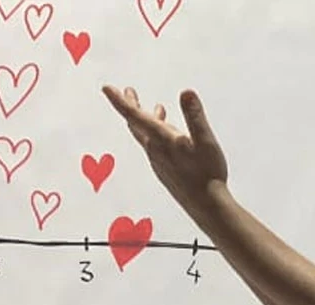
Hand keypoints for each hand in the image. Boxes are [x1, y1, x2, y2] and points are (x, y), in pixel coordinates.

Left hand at [101, 85, 229, 220]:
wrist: (206, 206)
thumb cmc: (207, 173)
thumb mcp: (205, 140)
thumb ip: (194, 116)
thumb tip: (186, 92)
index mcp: (161, 139)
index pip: (133, 115)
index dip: (119, 100)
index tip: (106, 88)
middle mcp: (155, 150)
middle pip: (136, 124)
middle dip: (131, 106)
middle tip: (128, 92)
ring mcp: (158, 161)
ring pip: (147, 136)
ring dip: (148, 120)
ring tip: (158, 108)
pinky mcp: (165, 170)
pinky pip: (155, 148)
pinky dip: (157, 135)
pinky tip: (169, 136)